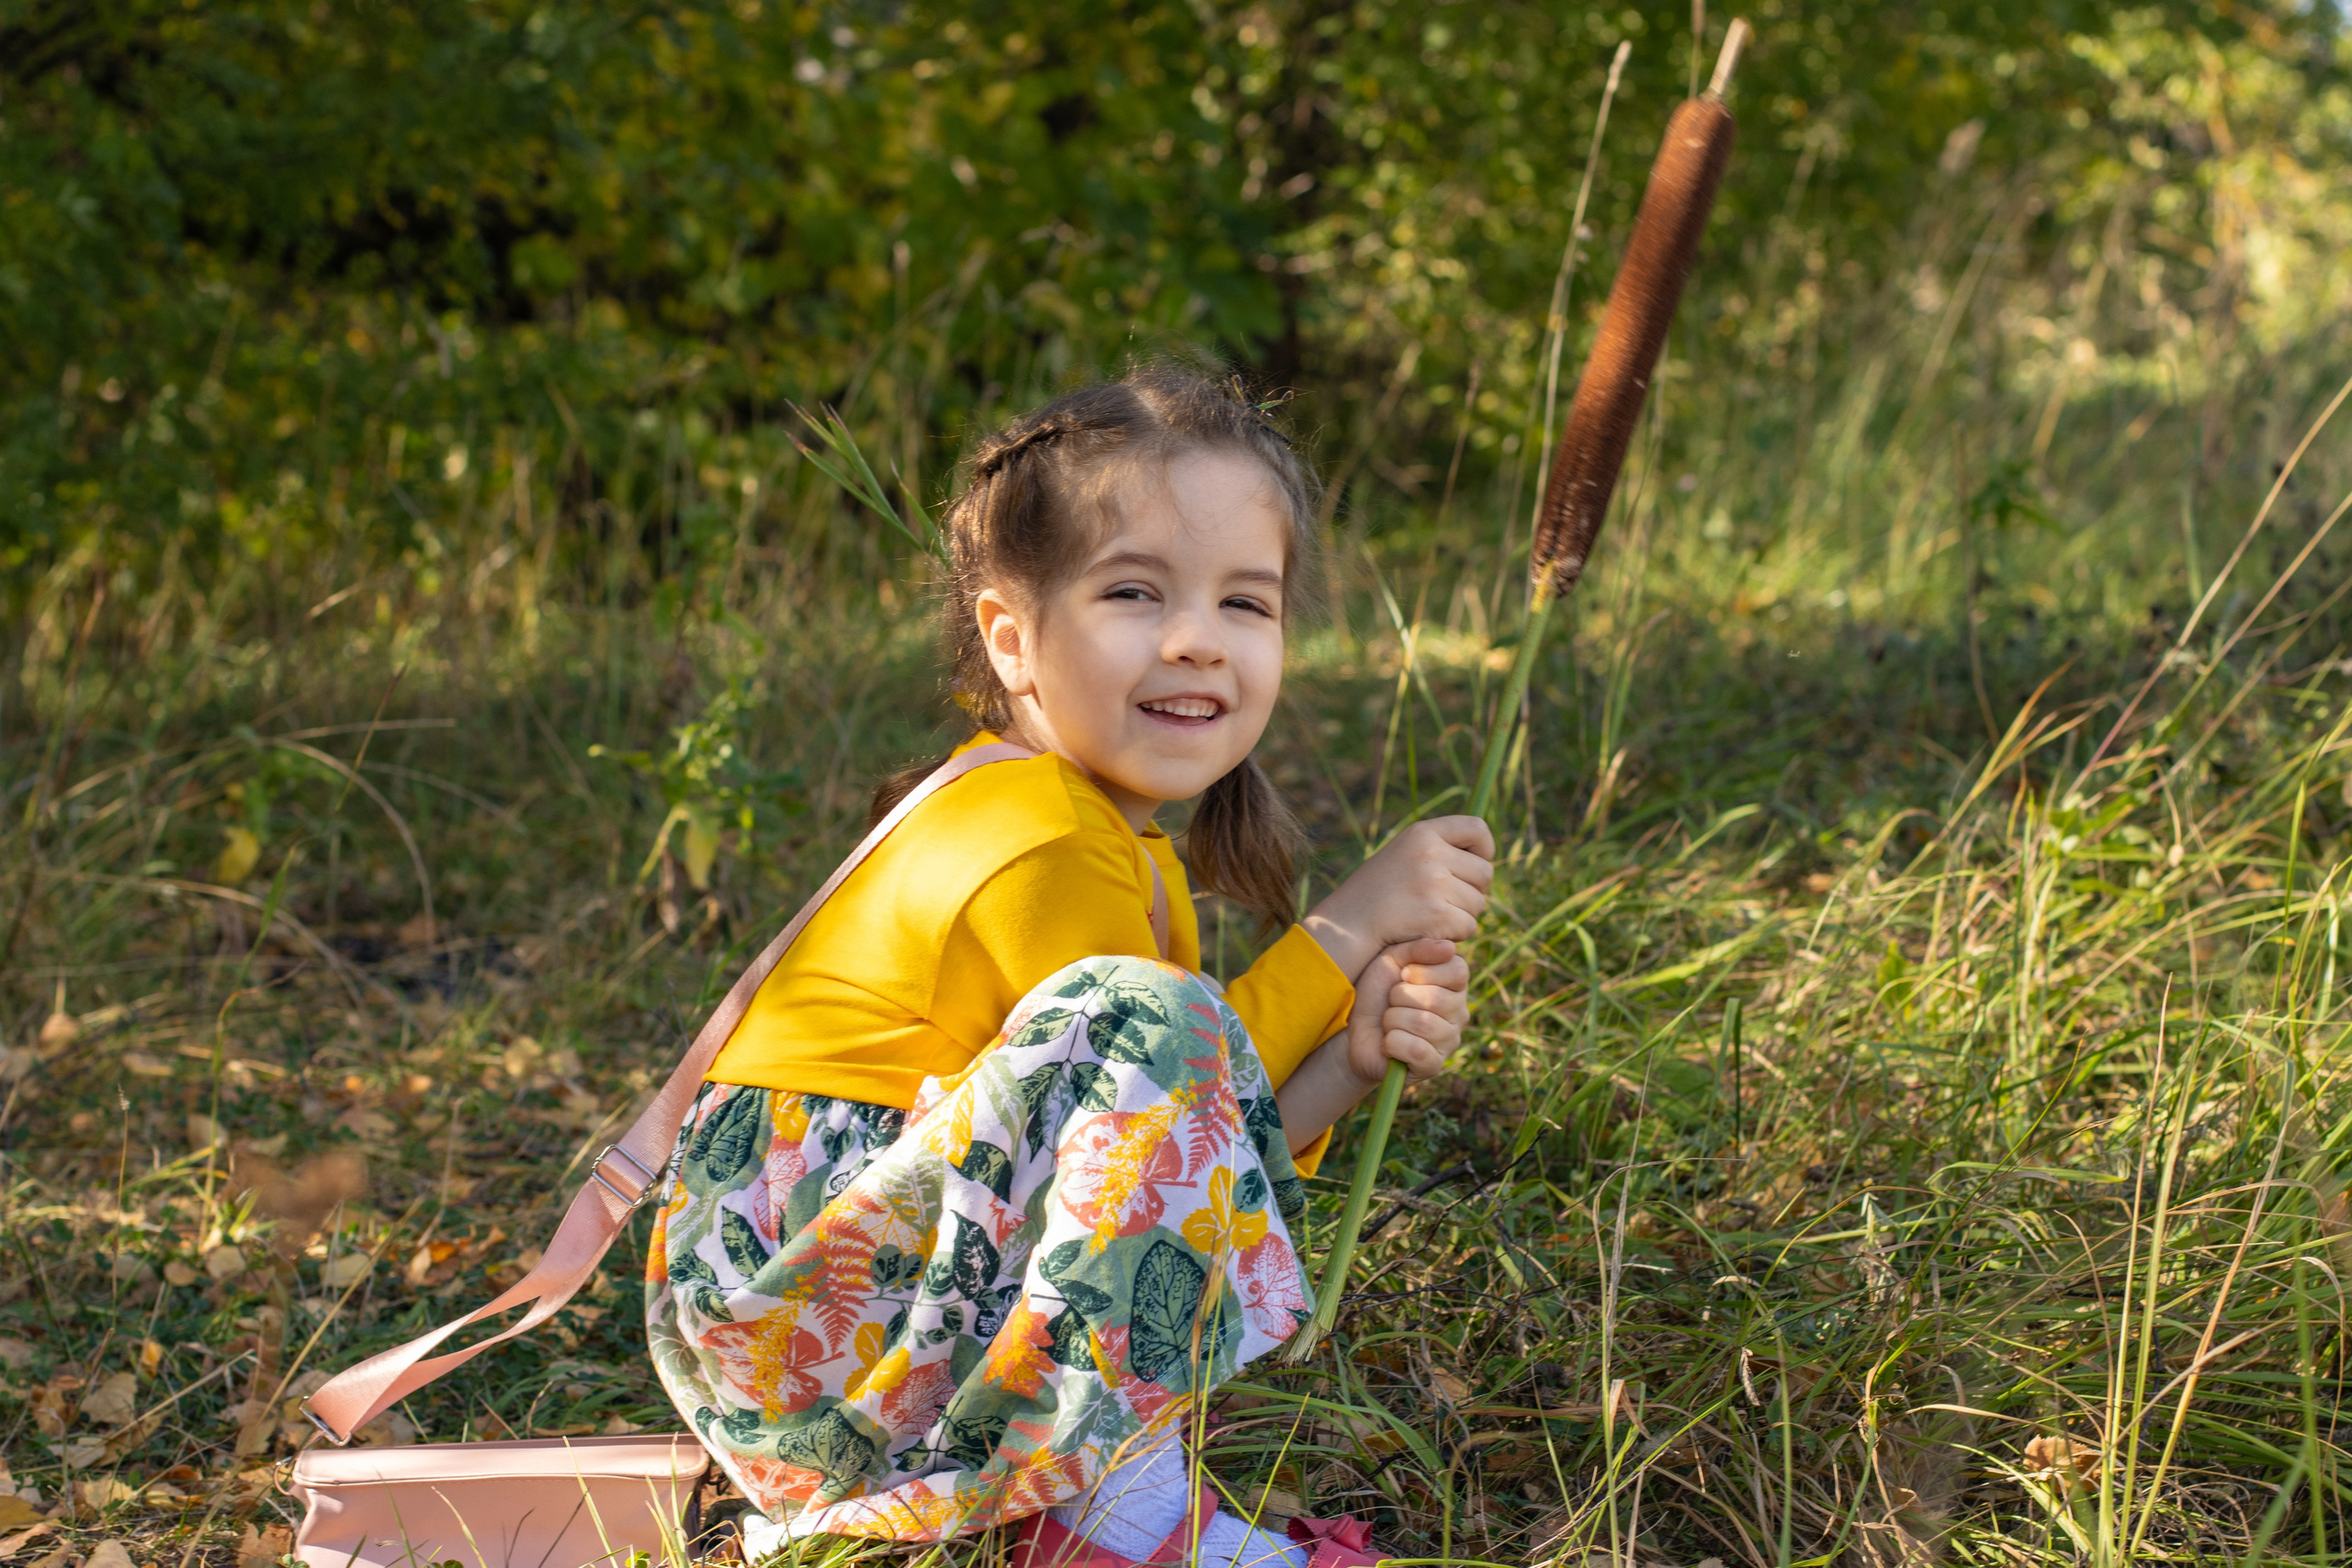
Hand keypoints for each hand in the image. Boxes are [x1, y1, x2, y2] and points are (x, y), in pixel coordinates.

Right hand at [1303, 816, 1494, 982]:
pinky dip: (1455, 934)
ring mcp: (1435, 883)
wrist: (1348, 925)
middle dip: (1473, 890)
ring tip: (1429, 915)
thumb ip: (1438, 849)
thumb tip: (1485, 856)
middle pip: (1485, 872)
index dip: (1484, 848)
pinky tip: (1428, 931)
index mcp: (1422, 833)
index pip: (1477, 828)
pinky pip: (1469, 926)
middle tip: (1446, 901)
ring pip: (1479, 903)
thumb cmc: (1377, 893)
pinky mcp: (1438, 914)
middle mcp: (1430, 853)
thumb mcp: (1403, 855)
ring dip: (1462, 914)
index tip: (1473, 864)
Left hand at [1343, 937, 1470, 1088]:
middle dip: (1400, 997)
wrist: (1351, 1031)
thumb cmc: (1375, 992)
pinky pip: (1417, 1050)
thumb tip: (1449, 946)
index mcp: (1454, 984)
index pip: (1458, 970)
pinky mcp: (1433, 1066)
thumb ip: (1419, 948)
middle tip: (1390, 1002)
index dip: (1422, 971)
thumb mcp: (1391, 959)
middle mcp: (1459, 1012)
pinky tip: (1388, 1044)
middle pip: (1436, 999)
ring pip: (1423, 1024)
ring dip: (1392, 1020)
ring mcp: (1449, 1041)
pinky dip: (1392, 1043)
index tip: (1402, 974)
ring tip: (1387, 1022)